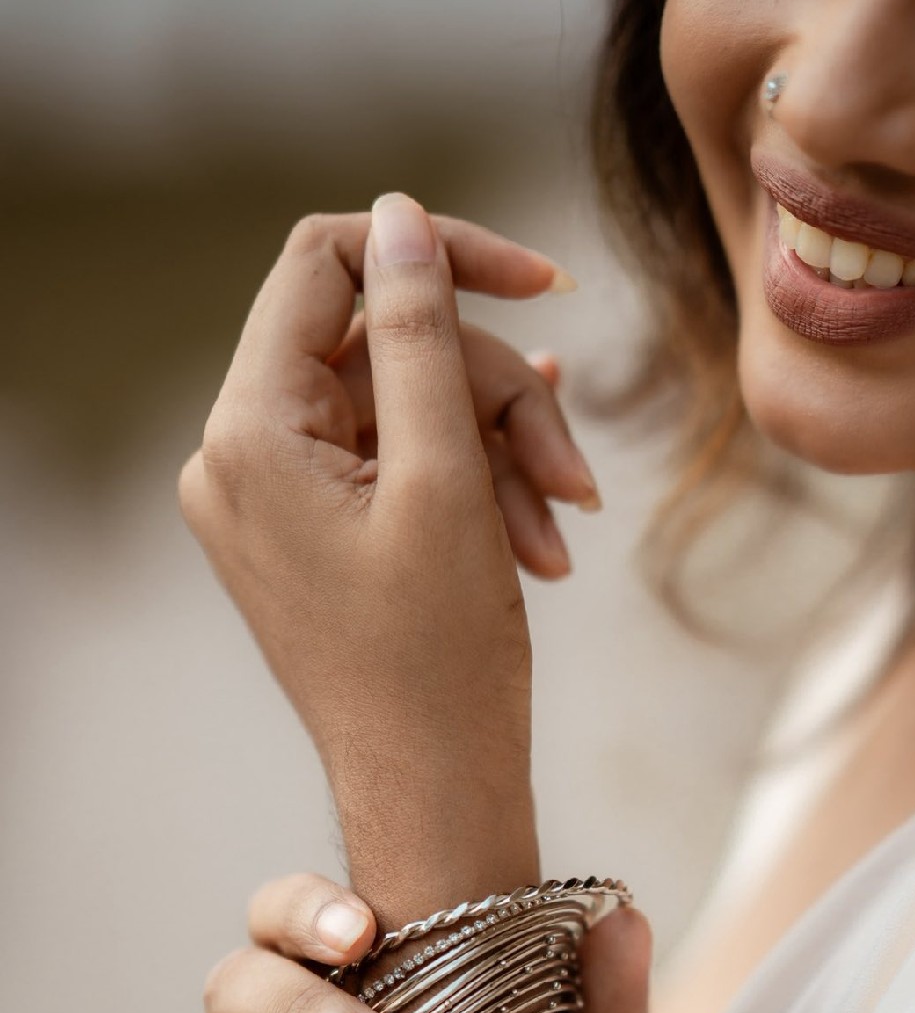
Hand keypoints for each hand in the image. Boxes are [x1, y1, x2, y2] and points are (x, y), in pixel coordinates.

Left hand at [178, 196, 598, 909]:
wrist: (433, 794)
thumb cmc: (438, 662)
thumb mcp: (445, 479)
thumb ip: (422, 336)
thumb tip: (401, 218)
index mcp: (251, 432)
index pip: (326, 265)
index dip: (439, 255)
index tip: (542, 282)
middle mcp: (245, 456)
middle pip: (387, 346)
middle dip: (494, 397)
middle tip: (570, 474)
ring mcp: (279, 498)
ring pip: (411, 408)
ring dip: (502, 452)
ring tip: (560, 528)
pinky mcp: (319, 532)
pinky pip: (402, 463)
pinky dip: (475, 484)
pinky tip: (542, 518)